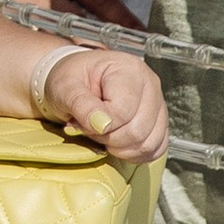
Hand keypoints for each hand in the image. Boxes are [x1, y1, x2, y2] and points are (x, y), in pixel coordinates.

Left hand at [31, 41, 167, 164]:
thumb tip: (102, 125)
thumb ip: (81, 104)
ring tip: (101, 133)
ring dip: (119, 148)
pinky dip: (133, 154)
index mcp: (128, 69)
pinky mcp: (159, 124)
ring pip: (147, 144)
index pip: (122, 112)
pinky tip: (115, 143)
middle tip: (89, 128)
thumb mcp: (65, 86)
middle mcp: (149, 85)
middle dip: (108, 138)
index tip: (80, 119)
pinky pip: (154, 150)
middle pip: (138, 131)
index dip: (98, 125)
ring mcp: (158, 105)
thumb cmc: (72, 80)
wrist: (76, 81)